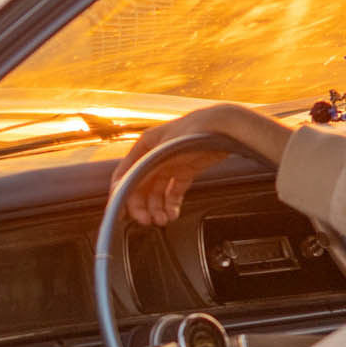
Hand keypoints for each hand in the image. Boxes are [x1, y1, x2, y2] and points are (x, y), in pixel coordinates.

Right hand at [123, 102, 286, 225]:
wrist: (225, 125)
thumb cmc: (194, 130)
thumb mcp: (162, 149)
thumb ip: (140, 168)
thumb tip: (120, 186)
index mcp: (144, 146)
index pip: (125, 174)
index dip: (121, 194)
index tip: (121, 213)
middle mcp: (155, 155)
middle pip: (141, 186)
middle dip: (142, 206)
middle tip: (147, 221)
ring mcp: (171, 162)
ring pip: (157, 192)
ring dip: (157, 208)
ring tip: (163, 220)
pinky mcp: (186, 169)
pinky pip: (174, 190)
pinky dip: (172, 204)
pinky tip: (173, 213)